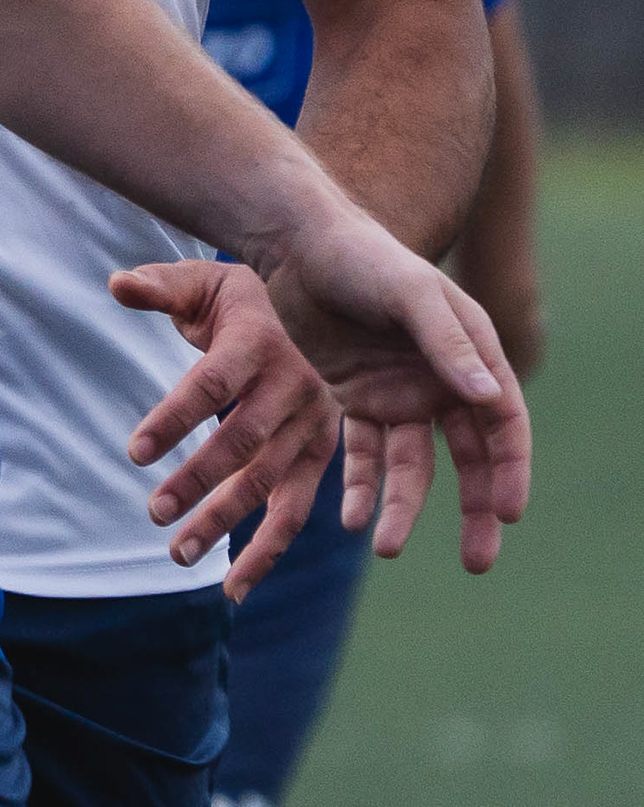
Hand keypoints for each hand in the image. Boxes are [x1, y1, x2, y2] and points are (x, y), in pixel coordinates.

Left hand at [111, 259, 340, 598]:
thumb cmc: (244, 295)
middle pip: (242, 441)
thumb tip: (116, 283)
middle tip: (154, 512)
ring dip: (225, 523)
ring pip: (269, 483)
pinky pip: (297, 509)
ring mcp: (313, 424)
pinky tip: (235, 588)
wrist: (321, 302)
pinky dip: (269, 551)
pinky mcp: (323, 454)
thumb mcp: (205, 280)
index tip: (133, 454)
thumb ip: (161, 286)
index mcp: (258, 340)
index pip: (210, 386)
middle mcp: (293, 384)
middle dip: (197, 480)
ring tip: (179, 553)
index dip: (173, 419)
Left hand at [257, 198, 530, 570]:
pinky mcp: (356, 398)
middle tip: (479, 562)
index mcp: (470, 352)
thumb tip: (491, 400)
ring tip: (386, 546)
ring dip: (404, 507)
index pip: (503, 421)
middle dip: (477, 510)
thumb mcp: (409, 294)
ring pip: (412, 465)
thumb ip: (447, 345)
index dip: (510, 468)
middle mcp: (441, 379)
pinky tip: (352, 519)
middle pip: (470, 458)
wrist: (296, 244)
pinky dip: (361, 487)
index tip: (509, 512)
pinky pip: (364, 453)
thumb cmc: (363, 256)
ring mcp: (399, 393)